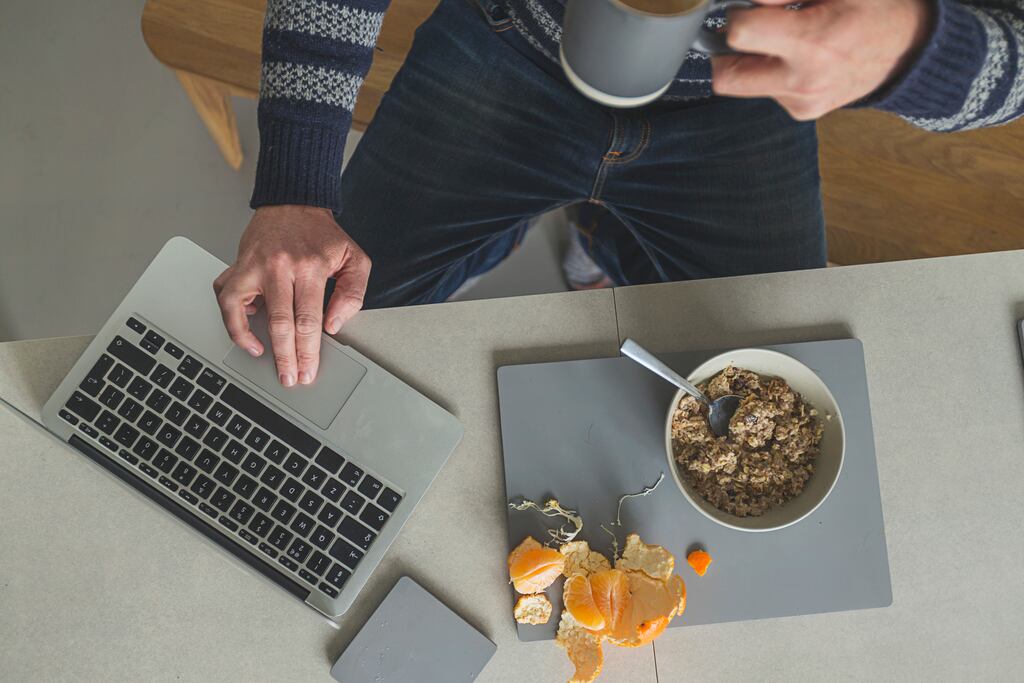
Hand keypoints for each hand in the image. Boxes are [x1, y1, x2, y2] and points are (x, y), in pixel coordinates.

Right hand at [213, 205, 370, 386]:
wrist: (294, 202)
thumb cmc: (322, 235)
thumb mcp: (354, 258)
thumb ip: (352, 293)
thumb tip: (334, 324)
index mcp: (312, 266)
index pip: (309, 319)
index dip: (308, 350)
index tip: (308, 370)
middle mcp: (281, 266)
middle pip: (281, 322)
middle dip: (287, 357)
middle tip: (291, 378)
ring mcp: (255, 265)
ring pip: (244, 310)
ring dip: (250, 340)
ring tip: (264, 358)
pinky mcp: (238, 264)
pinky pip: (225, 296)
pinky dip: (232, 319)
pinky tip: (246, 335)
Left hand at [712, 0, 933, 119]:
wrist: (909, 50)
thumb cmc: (874, 8)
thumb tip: (747, 1)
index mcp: (812, 41)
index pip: (740, 34)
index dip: (737, 15)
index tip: (748, 7)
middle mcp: (803, 80)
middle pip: (725, 77)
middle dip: (725, 51)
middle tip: (745, 29)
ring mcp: (801, 102)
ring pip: (742, 86)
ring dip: (749, 60)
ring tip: (780, 39)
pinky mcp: (802, 113)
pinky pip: (766, 92)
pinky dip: (771, 72)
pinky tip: (798, 56)